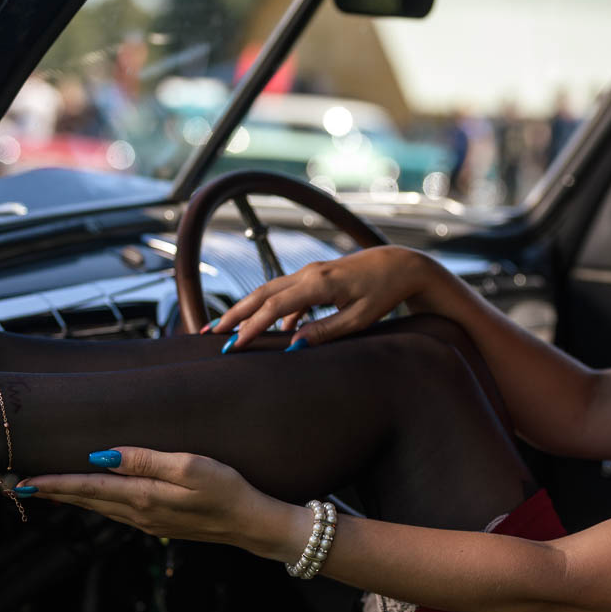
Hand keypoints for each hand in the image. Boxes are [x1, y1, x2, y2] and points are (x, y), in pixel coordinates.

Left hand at [17, 447, 301, 559]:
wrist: (252, 524)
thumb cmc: (228, 490)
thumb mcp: (192, 466)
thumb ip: (146, 460)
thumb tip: (102, 456)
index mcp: (142, 497)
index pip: (87, 487)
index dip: (54, 484)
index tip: (24, 481)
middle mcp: (139, 513)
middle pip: (87, 500)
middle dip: (54, 492)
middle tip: (21, 485)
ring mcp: (149, 522)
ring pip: (99, 508)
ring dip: (72, 498)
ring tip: (48, 490)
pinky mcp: (160, 523)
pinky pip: (116, 512)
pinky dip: (96, 502)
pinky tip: (93, 497)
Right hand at [205, 245, 436, 349]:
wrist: (400, 266)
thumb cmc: (383, 292)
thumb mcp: (359, 318)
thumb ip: (326, 331)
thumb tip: (294, 344)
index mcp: (318, 284)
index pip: (274, 307)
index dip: (251, 327)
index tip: (233, 346)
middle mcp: (308, 274)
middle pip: (261, 294)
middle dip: (234, 315)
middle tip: (211, 334)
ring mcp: (309, 273)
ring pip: (269, 292)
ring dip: (246, 310)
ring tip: (225, 329)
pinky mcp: (314, 278)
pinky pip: (286, 295)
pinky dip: (271, 310)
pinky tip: (269, 331)